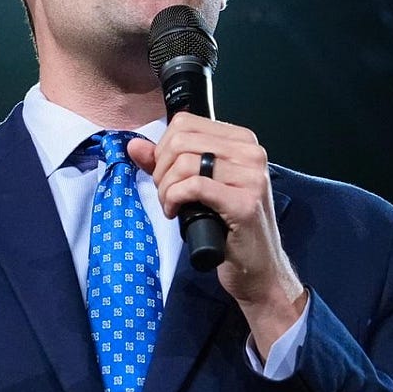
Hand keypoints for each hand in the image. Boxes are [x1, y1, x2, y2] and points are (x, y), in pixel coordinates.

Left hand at [128, 113, 306, 352]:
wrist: (257, 268)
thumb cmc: (228, 227)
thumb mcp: (197, 187)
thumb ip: (165, 164)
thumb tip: (135, 146)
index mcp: (242, 141)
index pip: (185, 123)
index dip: (163, 148)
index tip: (164, 174)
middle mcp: (252, 153)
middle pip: (181, 141)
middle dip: (161, 169)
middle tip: (166, 194)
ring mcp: (252, 177)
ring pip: (185, 163)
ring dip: (166, 188)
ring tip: (170, 205)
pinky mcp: (245, 203)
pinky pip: (194, 186)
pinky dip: (174, 199)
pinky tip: (174, 213)